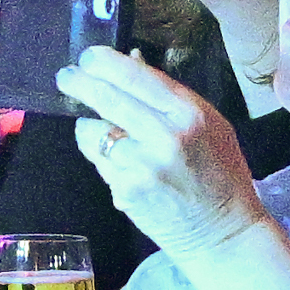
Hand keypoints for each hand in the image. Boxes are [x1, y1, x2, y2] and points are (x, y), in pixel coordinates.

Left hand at [57, 47, 271, 260]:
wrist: (223, 231)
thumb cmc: (221, 173)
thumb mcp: (210, 124)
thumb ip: (169, 94)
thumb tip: (130, 61)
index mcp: (190, 114)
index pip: (136, 76)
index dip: (103, 62)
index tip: (88, 57)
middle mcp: (164, 136)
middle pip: (106, 97)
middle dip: (79, 82)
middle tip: (66, 77)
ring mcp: (141, 166)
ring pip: (93, 131)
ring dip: (91, 127)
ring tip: (104, 132)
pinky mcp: (124, 191)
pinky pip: (99, 162)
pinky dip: (102, 157)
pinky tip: (121, 164)